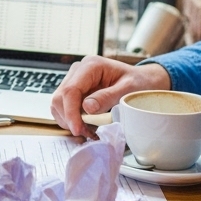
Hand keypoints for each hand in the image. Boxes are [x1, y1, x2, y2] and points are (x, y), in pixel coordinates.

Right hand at [49, 55, 172, 136]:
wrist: (142, 81)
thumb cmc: (138, 83)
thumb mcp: (128, 89)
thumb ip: (107, 97)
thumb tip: (86, 108)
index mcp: (91, 66)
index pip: (70, 90)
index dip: (71, 112)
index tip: (78, 130)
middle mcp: (78, 71)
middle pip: (60, 97)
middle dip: (69, 119)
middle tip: (87, 134)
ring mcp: (74, 80)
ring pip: (58, 104)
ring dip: (69, 121)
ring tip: (89, 130)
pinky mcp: (74, 91)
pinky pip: (64, 107)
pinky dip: (72, 120)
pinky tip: (86, 125)